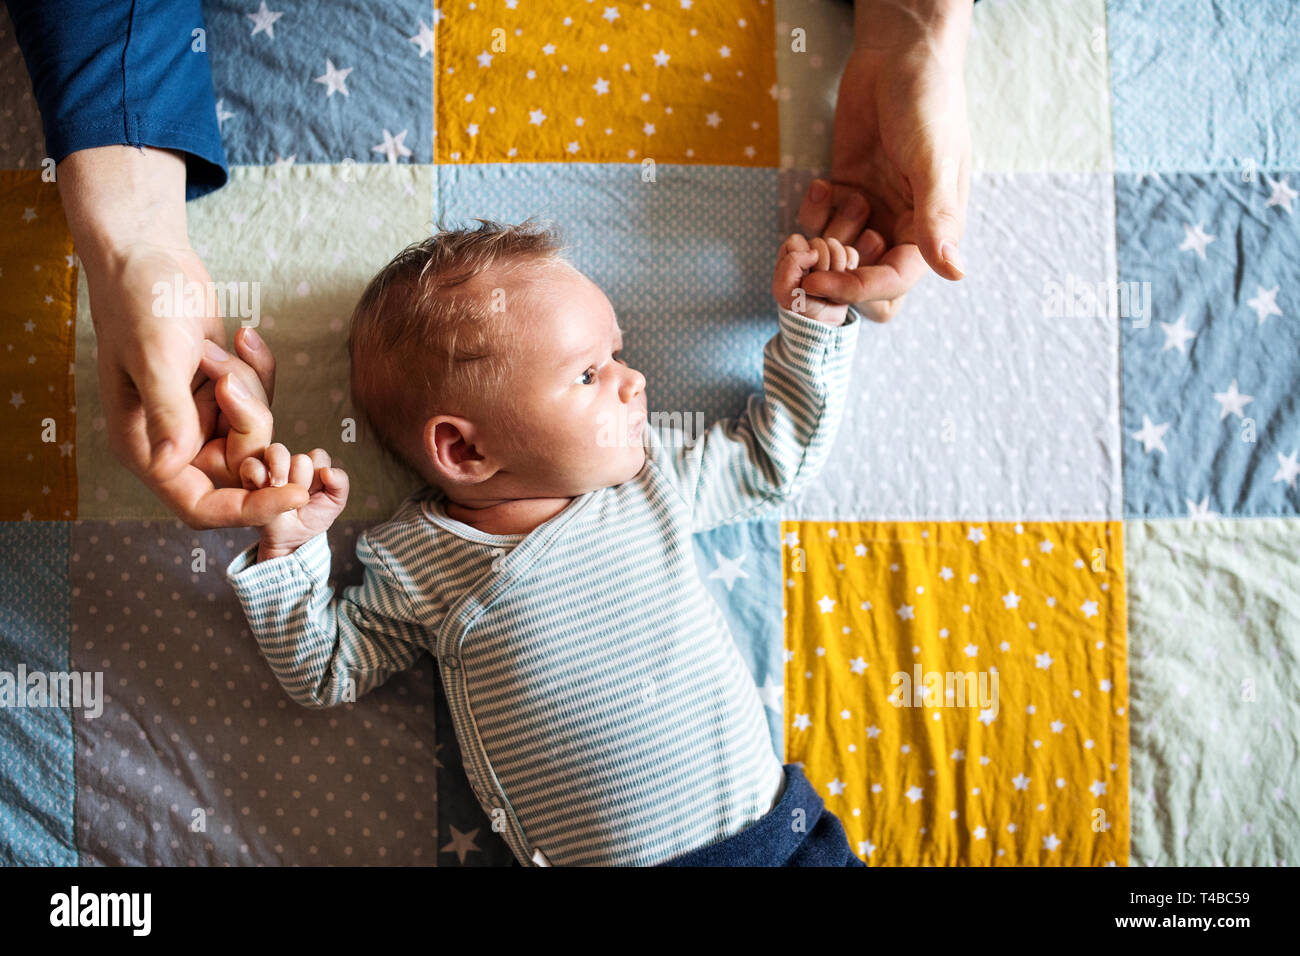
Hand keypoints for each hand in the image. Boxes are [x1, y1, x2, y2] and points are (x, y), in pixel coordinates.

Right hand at [60, 145, 306, 526]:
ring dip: (250, 387)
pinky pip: (260, 400)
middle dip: (249, 421)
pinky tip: (240, 337)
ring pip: (256, 432)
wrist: (149, 255)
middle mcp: (172, 442)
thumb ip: (168, 412)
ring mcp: (198, 418)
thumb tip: (171, 466)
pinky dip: (259, 371)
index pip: (202, 506)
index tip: (299, 494)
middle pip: (241, 466)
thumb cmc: (139, 300)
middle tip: (227, 372)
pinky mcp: (219, 394)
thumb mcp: (156, 356)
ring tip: (216, 346)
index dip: (250, 508)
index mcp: (145, 449)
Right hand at [241, 444, 348, 560]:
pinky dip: (258, 474)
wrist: (290, 540)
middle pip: (300, 459)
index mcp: (313, 466)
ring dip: (281, 472)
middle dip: (302, 481)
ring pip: (276, 451)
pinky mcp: (251, 477)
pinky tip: (263, 488)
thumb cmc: (312, 518)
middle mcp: (292, 463)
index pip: (319, 456)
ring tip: (279, 488)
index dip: (319, 475)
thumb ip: (340, 484)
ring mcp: (271, 468)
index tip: (316, 493)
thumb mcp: (335, 503)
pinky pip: (251, 464)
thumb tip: (328, 471)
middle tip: (298, 499)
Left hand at [774, 234, 871, 325]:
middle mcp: (807, 253)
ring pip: (834, 245)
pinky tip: (845, 276)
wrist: (826, 324)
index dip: (802, 257)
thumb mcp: (784, 291)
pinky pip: (850, 252)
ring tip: (832, 284)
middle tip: (820, 284)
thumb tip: (813, 252)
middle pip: (818, 242)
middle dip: (821, 265)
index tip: (805, 277)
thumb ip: (790, 265)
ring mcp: (827, 256)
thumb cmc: (800, 308)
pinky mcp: (844, 261)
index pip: (796, 241)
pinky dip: (849, 264)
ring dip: (835, 266)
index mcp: (789, 256)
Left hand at [797, 0, 972, 322]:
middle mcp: (901, 228)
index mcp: (932, 230)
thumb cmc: (928, 102)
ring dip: (823, 242)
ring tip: (827, 201)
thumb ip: (937, 217)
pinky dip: (813, 214)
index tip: (822, 281)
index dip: (858, 288)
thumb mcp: (933, 160)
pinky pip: (820, 225)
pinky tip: (823, 183)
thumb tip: (954, 272)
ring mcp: (871, 212)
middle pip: (865, 282)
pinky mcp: (844, 192)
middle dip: (835, 276)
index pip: (894, 281)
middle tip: (814, 252)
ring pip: (838, 257)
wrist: (899, 56)